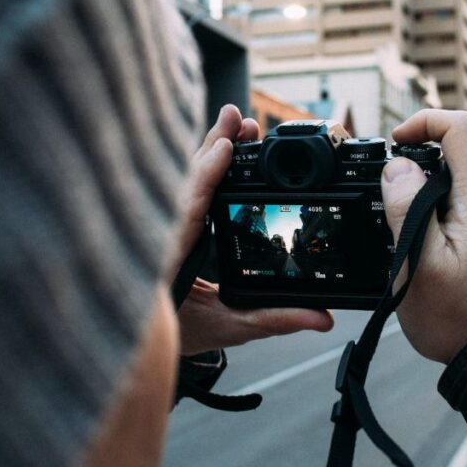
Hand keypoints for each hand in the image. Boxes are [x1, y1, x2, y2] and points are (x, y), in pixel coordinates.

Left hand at [173, 104, 332, 355]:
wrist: (145, 345)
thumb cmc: (181, 335)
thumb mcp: (230, 328)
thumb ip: (275, 318)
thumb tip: (321, 317)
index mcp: (166, 260)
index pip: (184, 210)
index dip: (203, 176)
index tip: (224, 148)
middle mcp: (159, 236)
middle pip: (183, 182)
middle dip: (212, 147)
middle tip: (239, 120)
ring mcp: (160, 228)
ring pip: (180, 181)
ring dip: (209, 152)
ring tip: (237, 128)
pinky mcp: (168, 225)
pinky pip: (183, 190)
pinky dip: (203, 167)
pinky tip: (221, 151)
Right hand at [380, 109, 466, 363]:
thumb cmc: (460, 319)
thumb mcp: (418, 265)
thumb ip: (406, 208)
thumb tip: (398, 169)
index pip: (461, 128)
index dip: (424, 123)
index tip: (397, 143)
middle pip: (456, 156)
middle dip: (418, 173)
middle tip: (393, 211)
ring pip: (458, 184)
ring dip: (428, 201)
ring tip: (413, 246)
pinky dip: (442, 217)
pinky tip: (431, 254)